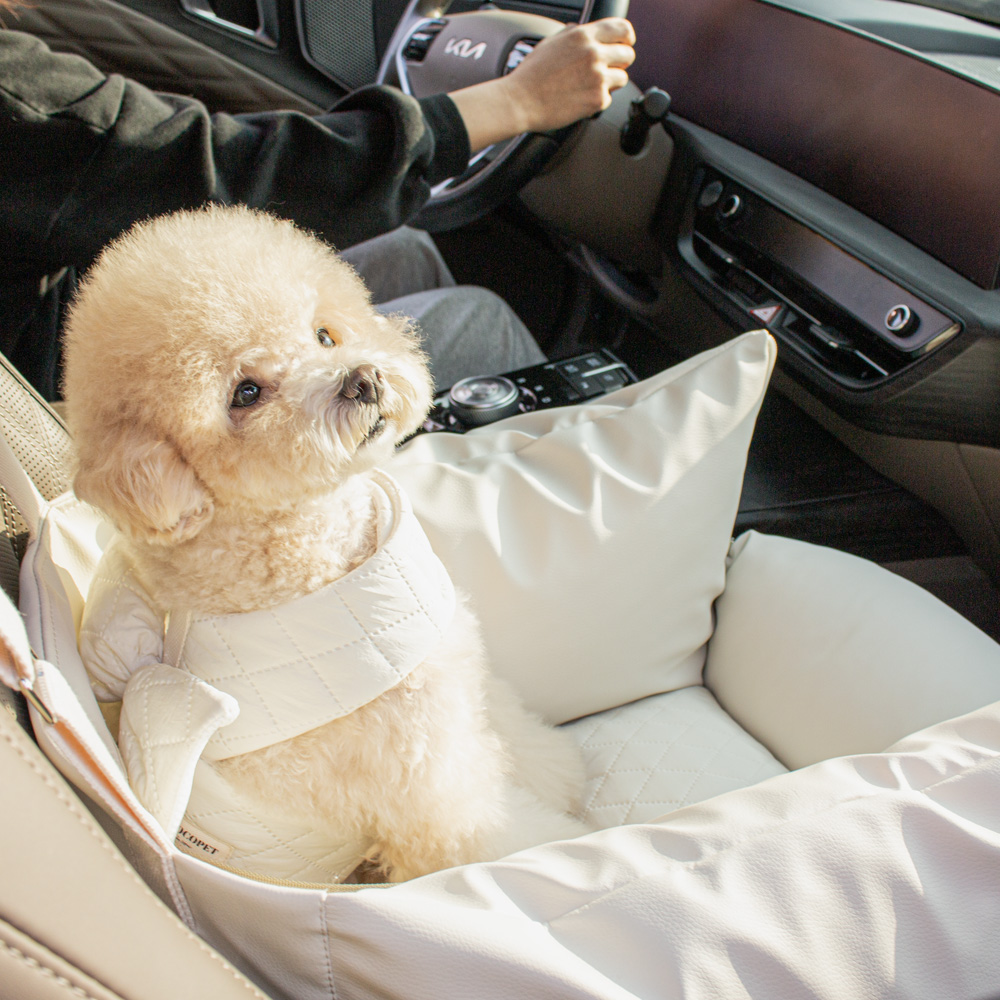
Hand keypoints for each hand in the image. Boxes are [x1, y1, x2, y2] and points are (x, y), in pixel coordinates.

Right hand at [449, 18, 635, 152]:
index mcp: (583, 35)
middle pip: (628, 54)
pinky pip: (609, 99)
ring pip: (622, 78)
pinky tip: (579, 99)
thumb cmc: (531, 75)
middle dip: (620, 62)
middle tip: (606, 70)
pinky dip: (597, 101)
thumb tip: (584, 30)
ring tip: (589, 87)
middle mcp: (593, 53)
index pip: (622, 29)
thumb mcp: (550, 42)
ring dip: (610, 83)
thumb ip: (572, 34)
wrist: (520, 101)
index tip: (624, 44)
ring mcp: (597, 77)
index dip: (626, 38)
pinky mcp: (597, 99)